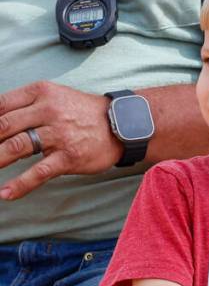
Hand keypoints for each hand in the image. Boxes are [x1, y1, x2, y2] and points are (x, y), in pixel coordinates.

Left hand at [0, 81, 122, 200]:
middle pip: (4, 125)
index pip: (2, 105)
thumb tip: (1, 122)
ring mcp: (58, 135)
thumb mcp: (54, 96)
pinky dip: (20, 184)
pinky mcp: (68, 157)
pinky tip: (6, 193)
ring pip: (18, 146)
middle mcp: (47, 111)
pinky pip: (39, 172)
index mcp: (40, 92)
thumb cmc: (83, 112)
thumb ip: (27, 105)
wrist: (120, 124)